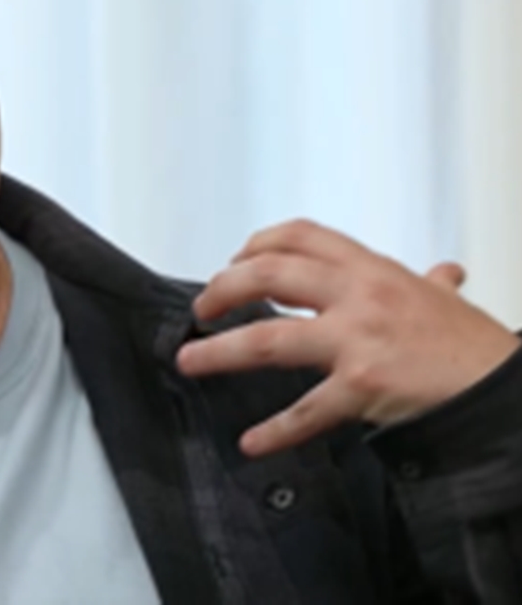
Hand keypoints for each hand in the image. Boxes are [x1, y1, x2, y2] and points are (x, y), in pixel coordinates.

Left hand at [176, 219, 519, 456]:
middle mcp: (360, 296)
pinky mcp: (362, 387)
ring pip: (269, 340)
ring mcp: (358, 340)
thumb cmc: (474, 348)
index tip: (232, 261)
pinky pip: (306, 411)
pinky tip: (251, 444)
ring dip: (220, 352)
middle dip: (223, 289)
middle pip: (269, 275)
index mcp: (373, 270)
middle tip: (201, 309)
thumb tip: (444, 272)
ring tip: (189, 360)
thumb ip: (431, 284)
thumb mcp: (446, 302)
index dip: (255, 244)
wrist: (505, 390)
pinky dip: (275, 431)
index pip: (300, 236)